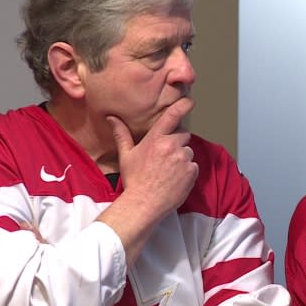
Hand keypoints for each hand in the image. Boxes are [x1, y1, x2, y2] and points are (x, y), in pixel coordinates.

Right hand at [108, 97, 198, 221]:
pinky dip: (187, 171)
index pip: (172, 116)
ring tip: (168, 170)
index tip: (190, 101)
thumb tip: (112, 118)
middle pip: (183, 134)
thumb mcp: (126, 155)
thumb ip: (122, 134)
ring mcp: (183, 159)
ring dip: (182, 157)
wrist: (143, 204)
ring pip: (188, 151)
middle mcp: (171, 146)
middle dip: (177, 142)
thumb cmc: (134, 180)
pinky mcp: (191, 172)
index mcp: (156, 139)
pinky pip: (193, 166)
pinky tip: (175, 178)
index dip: (183, 105)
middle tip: (165, 155)